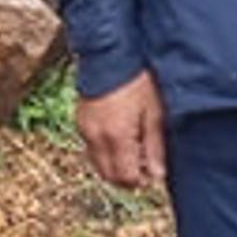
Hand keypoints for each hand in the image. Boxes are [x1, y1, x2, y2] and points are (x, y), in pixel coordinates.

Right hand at [76, 70, 164, 191]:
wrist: (109, 55)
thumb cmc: (137, 81)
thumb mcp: (153, 112)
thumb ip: (155, 147)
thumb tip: (157, 175)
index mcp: (117, 137)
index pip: (125, 177)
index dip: (140, 181)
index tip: (152, 174)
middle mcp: (96, 138)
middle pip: (109, 176)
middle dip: (127, 178)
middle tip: (144, 167)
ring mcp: (85, 130)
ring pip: (98, 164)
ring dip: (114, 167)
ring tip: (133, 152)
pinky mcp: (80, 122)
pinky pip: (91, 149)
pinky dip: (105, 153)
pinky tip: (120, 138)